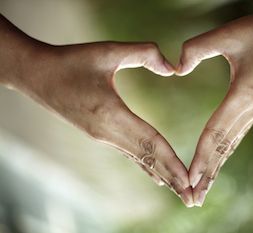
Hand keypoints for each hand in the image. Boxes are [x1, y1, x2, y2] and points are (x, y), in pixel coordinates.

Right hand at [0, 18, 193, 205]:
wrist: (36, 75)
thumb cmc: (71, 61)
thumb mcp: (108, 51)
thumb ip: (143, 53)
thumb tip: (173, 68)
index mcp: (111, 114)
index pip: (149, 142)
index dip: (171, 161)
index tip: (188, 180)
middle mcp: (107, 132)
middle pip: (147, 159)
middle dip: (171, 178)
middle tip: (191, 198)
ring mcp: (102, 137)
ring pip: (139, 160)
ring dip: (162, 176)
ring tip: (179, 192)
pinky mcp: (99, 135)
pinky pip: (129, 155)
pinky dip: (146, 168)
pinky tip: (157, 178)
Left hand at [176, 0, 252, 205]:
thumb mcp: (230, 33)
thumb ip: (198, 48)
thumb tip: (176, 67)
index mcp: (243, 95)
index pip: (215, 134)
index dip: (200, 158)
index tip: (188, 180)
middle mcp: (251, 109)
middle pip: (223, 149)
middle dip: (207, 175)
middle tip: (193, 200)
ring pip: (231, 146)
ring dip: (216, 168)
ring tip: (204, 189)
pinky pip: (236, 135)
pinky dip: (224, 153)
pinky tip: (219, 161)